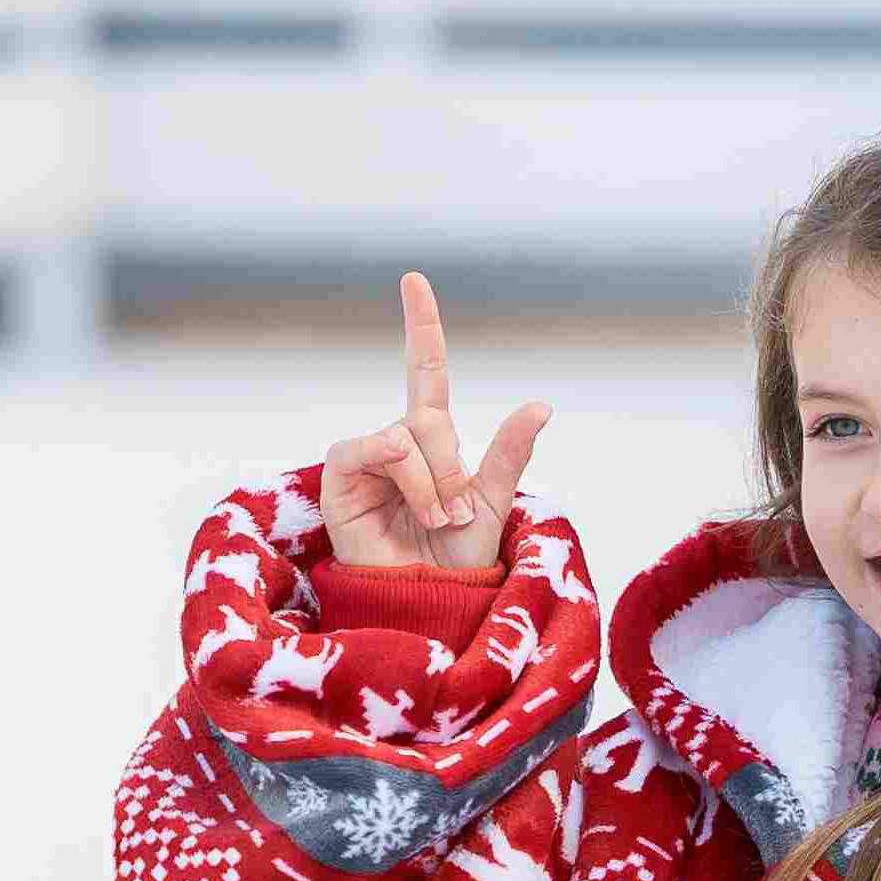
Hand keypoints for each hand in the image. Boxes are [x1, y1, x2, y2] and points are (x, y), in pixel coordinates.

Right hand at [319, 269, 550, 576]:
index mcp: (433, 440)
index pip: (425, 371)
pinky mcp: (339, 476)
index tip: (413, 279)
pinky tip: (410, 510)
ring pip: (407, 437)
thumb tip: (542, 404)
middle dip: (452, 470)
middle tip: (454, 516)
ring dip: (432, 484)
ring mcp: (365, 457)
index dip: (420, 326)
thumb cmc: (455, 560)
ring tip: (435, 522)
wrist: (426, 601)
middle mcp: (396, 441)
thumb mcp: (494, 503)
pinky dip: (403, 475)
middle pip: (431, 421)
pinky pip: (373, 448)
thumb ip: (511, 453)